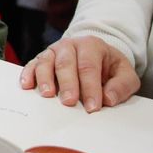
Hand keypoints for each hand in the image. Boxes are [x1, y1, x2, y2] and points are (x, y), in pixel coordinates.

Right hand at [19, 35, 139, 111]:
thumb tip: (108, 99)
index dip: (90, 87)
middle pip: (66, 63)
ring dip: (45, 79)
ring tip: (47, 94)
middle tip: (69, 102)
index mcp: (92, 45)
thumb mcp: (125, 74)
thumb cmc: (110, 67)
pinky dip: (28, 74)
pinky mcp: (41, 59)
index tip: (92, 107)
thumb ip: (122, 86)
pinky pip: (32, 64)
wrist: (96, 55)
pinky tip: (27, 85)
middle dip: (68, 84)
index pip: (89, 67)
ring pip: (46, 62)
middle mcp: (70, 45)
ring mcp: (53, 51)